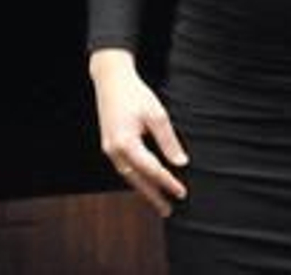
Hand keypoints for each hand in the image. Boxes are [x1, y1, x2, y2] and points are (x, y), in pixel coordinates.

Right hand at [89, 49, 187, 215]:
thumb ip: (168, 141)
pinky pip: (124, 168)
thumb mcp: (157, 115)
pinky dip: (136, 178)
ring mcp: (109, 149)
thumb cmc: (135, 94)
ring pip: (128, 176)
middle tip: (168, 211)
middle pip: (136, 180)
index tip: (181, 193)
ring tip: (159, 201)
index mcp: (126, 143)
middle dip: (153, 196)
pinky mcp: (109, 145)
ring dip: (144, 189)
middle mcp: (114, 150)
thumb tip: (180, 163)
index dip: (168, 183)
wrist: (111, 79)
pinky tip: (145, 181)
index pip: (151, 170)